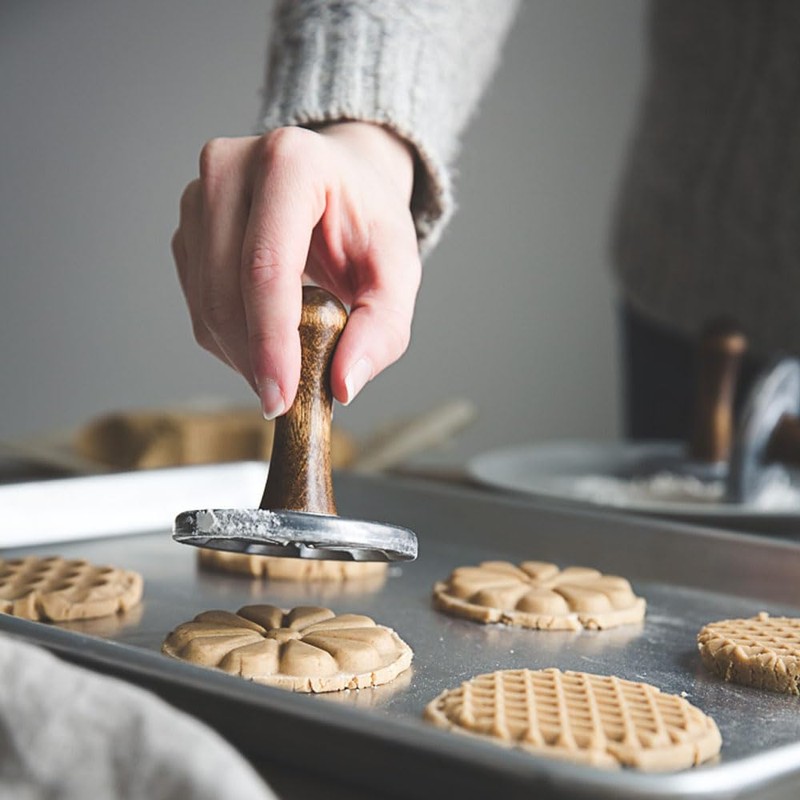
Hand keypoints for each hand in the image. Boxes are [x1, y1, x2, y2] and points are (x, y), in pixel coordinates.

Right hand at [172, 122, 419, 417]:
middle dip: (254, 358)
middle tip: (286, 398)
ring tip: (287, 359)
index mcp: (292, 162)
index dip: (270, 339)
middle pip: (225, 288)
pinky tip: (265, 333)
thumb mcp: (398, 269)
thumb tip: (342, 384)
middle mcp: (231, 166)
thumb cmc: (368, 220)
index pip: (266, 265)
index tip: (280, 397)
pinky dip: (229, 336)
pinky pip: (196, 301)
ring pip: (204, 302)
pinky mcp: (187, 225)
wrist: (341, 179)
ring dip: (241, 351)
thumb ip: (383, 327)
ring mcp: (199, 193)